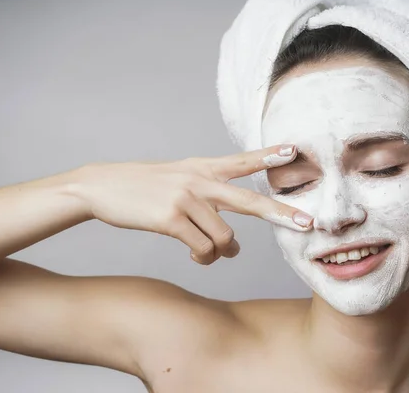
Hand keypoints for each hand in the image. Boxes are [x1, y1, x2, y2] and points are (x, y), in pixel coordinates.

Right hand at [70, 145, 312, 263]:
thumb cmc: (145, 188)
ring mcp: (185, 198)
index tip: (295, 149)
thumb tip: (233, 245)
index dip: (269, 155)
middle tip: (308, 224)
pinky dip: (204, 259)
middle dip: (281, 214)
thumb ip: (209, 201)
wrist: (101, 187)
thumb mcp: (179, 178)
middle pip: (248, 201)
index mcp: (202, 168)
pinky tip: (195, 256)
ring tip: (211, 254)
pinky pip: (202, 249)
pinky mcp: (170, 219)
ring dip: (222, 253)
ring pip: (224, 238)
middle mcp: (198, 180)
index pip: (242, 161)